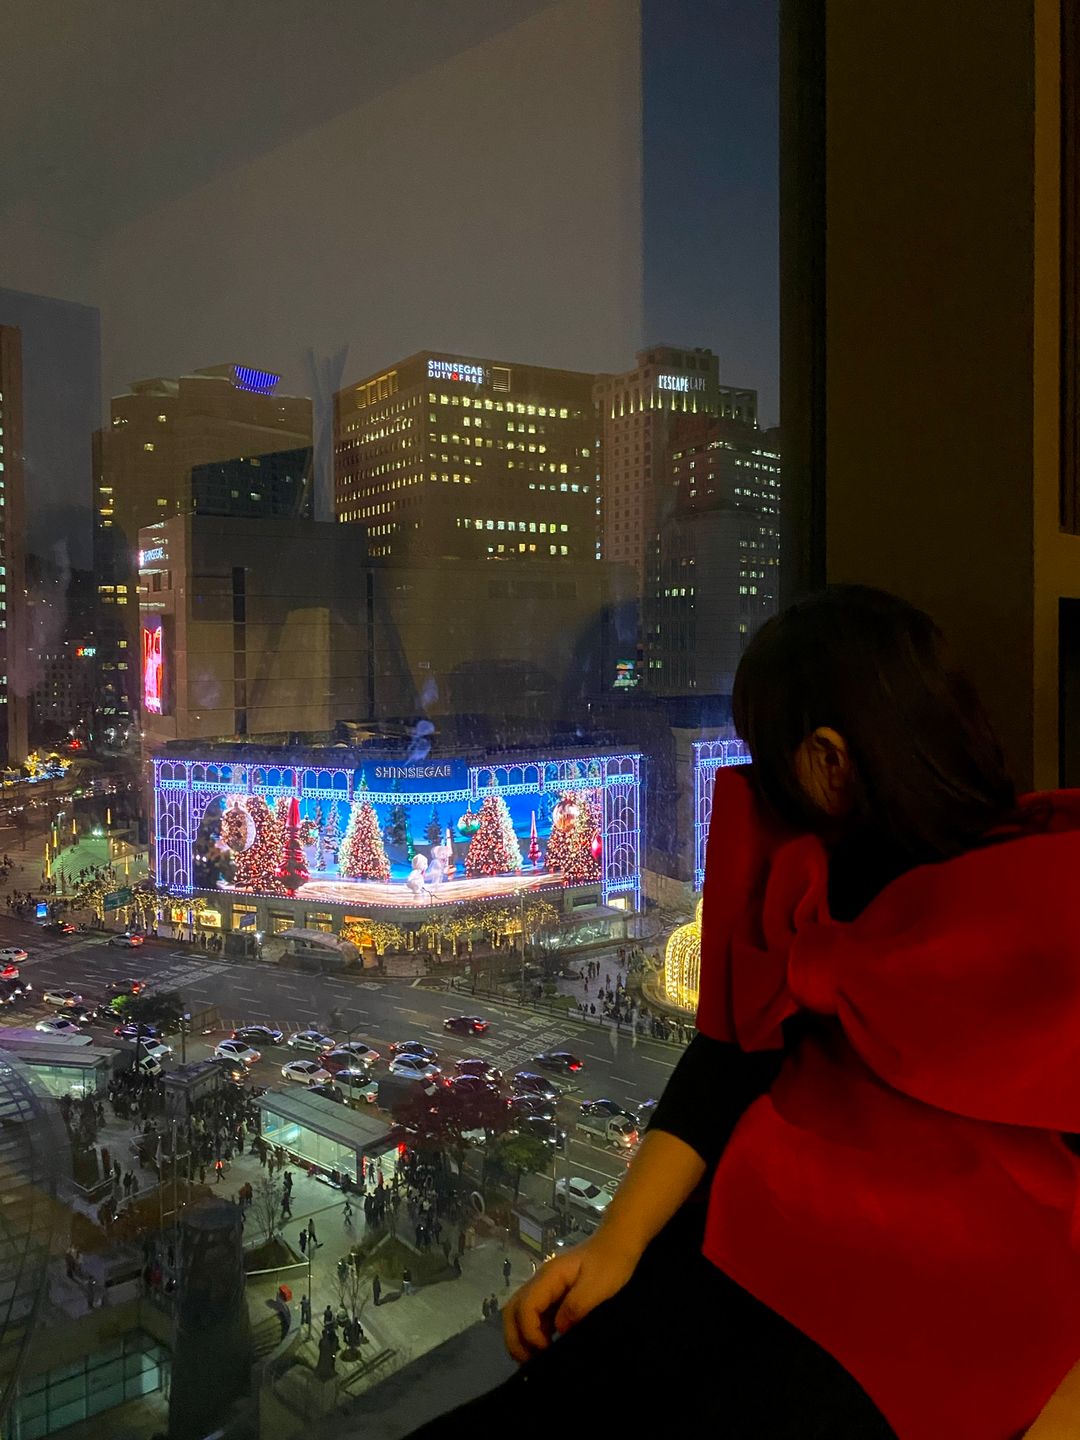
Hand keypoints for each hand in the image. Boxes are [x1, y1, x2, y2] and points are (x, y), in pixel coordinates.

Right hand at [502, 1231, 639, 1361]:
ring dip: (521, 1337)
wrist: (619, 1244)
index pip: (525, 1306)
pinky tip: (545, 1348)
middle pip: (512, 1310)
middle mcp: (541, 1282)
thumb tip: (558, 1330)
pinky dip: (533, 1333)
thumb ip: (576, 1307)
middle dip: (515, 1338)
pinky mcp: (554, 1295)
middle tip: (529, 1362)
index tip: (545, 1349)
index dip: (530, 1331)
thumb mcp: (597, 1286)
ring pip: (519, 1313)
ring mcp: (546, 1288)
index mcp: (549, 1277)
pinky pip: (535, 1315)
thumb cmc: (611, 1264)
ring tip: (534, 1359)